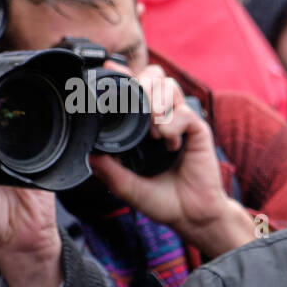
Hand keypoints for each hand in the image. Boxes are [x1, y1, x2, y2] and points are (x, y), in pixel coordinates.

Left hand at [89, 65, 253, 259]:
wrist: (191, 216)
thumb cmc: (163, 201)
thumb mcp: (127, 186)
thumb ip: (109, 170)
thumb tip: (88, 154)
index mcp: (144, 126)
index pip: (135, 89)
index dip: (123, 75)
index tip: (109, 70)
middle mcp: (164, 119)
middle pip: (154, 76)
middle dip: (142, 85)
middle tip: (136, 106)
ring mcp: (181, 123)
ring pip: (169, 86)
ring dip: (156, 102)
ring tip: (152, 127)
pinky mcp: (198, 131)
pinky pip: (184, 112)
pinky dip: (172, 124)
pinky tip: (168, 143)